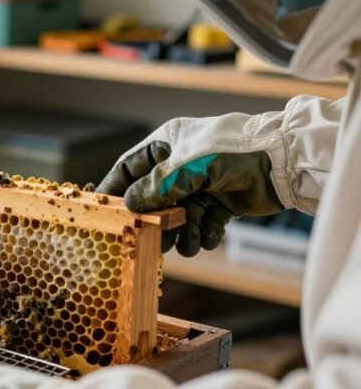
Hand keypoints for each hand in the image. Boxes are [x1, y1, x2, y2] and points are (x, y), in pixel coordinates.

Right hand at [98, 117, 284, 255]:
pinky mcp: (221, 201)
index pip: (129, 168)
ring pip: (178, 216)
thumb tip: (130, 206)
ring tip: (186, 244)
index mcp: (168, 144)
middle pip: (154, 199)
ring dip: (180, 233)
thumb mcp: (189, 167)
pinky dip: (203, 234)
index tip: (104, 212)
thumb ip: (157, 187)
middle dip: (154, 221)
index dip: (116, 190)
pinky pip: (201, 223)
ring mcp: (201, 184)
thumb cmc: (233, 152)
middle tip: (149, 240)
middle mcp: (181, 165)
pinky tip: (207, 237)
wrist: (284, 162)